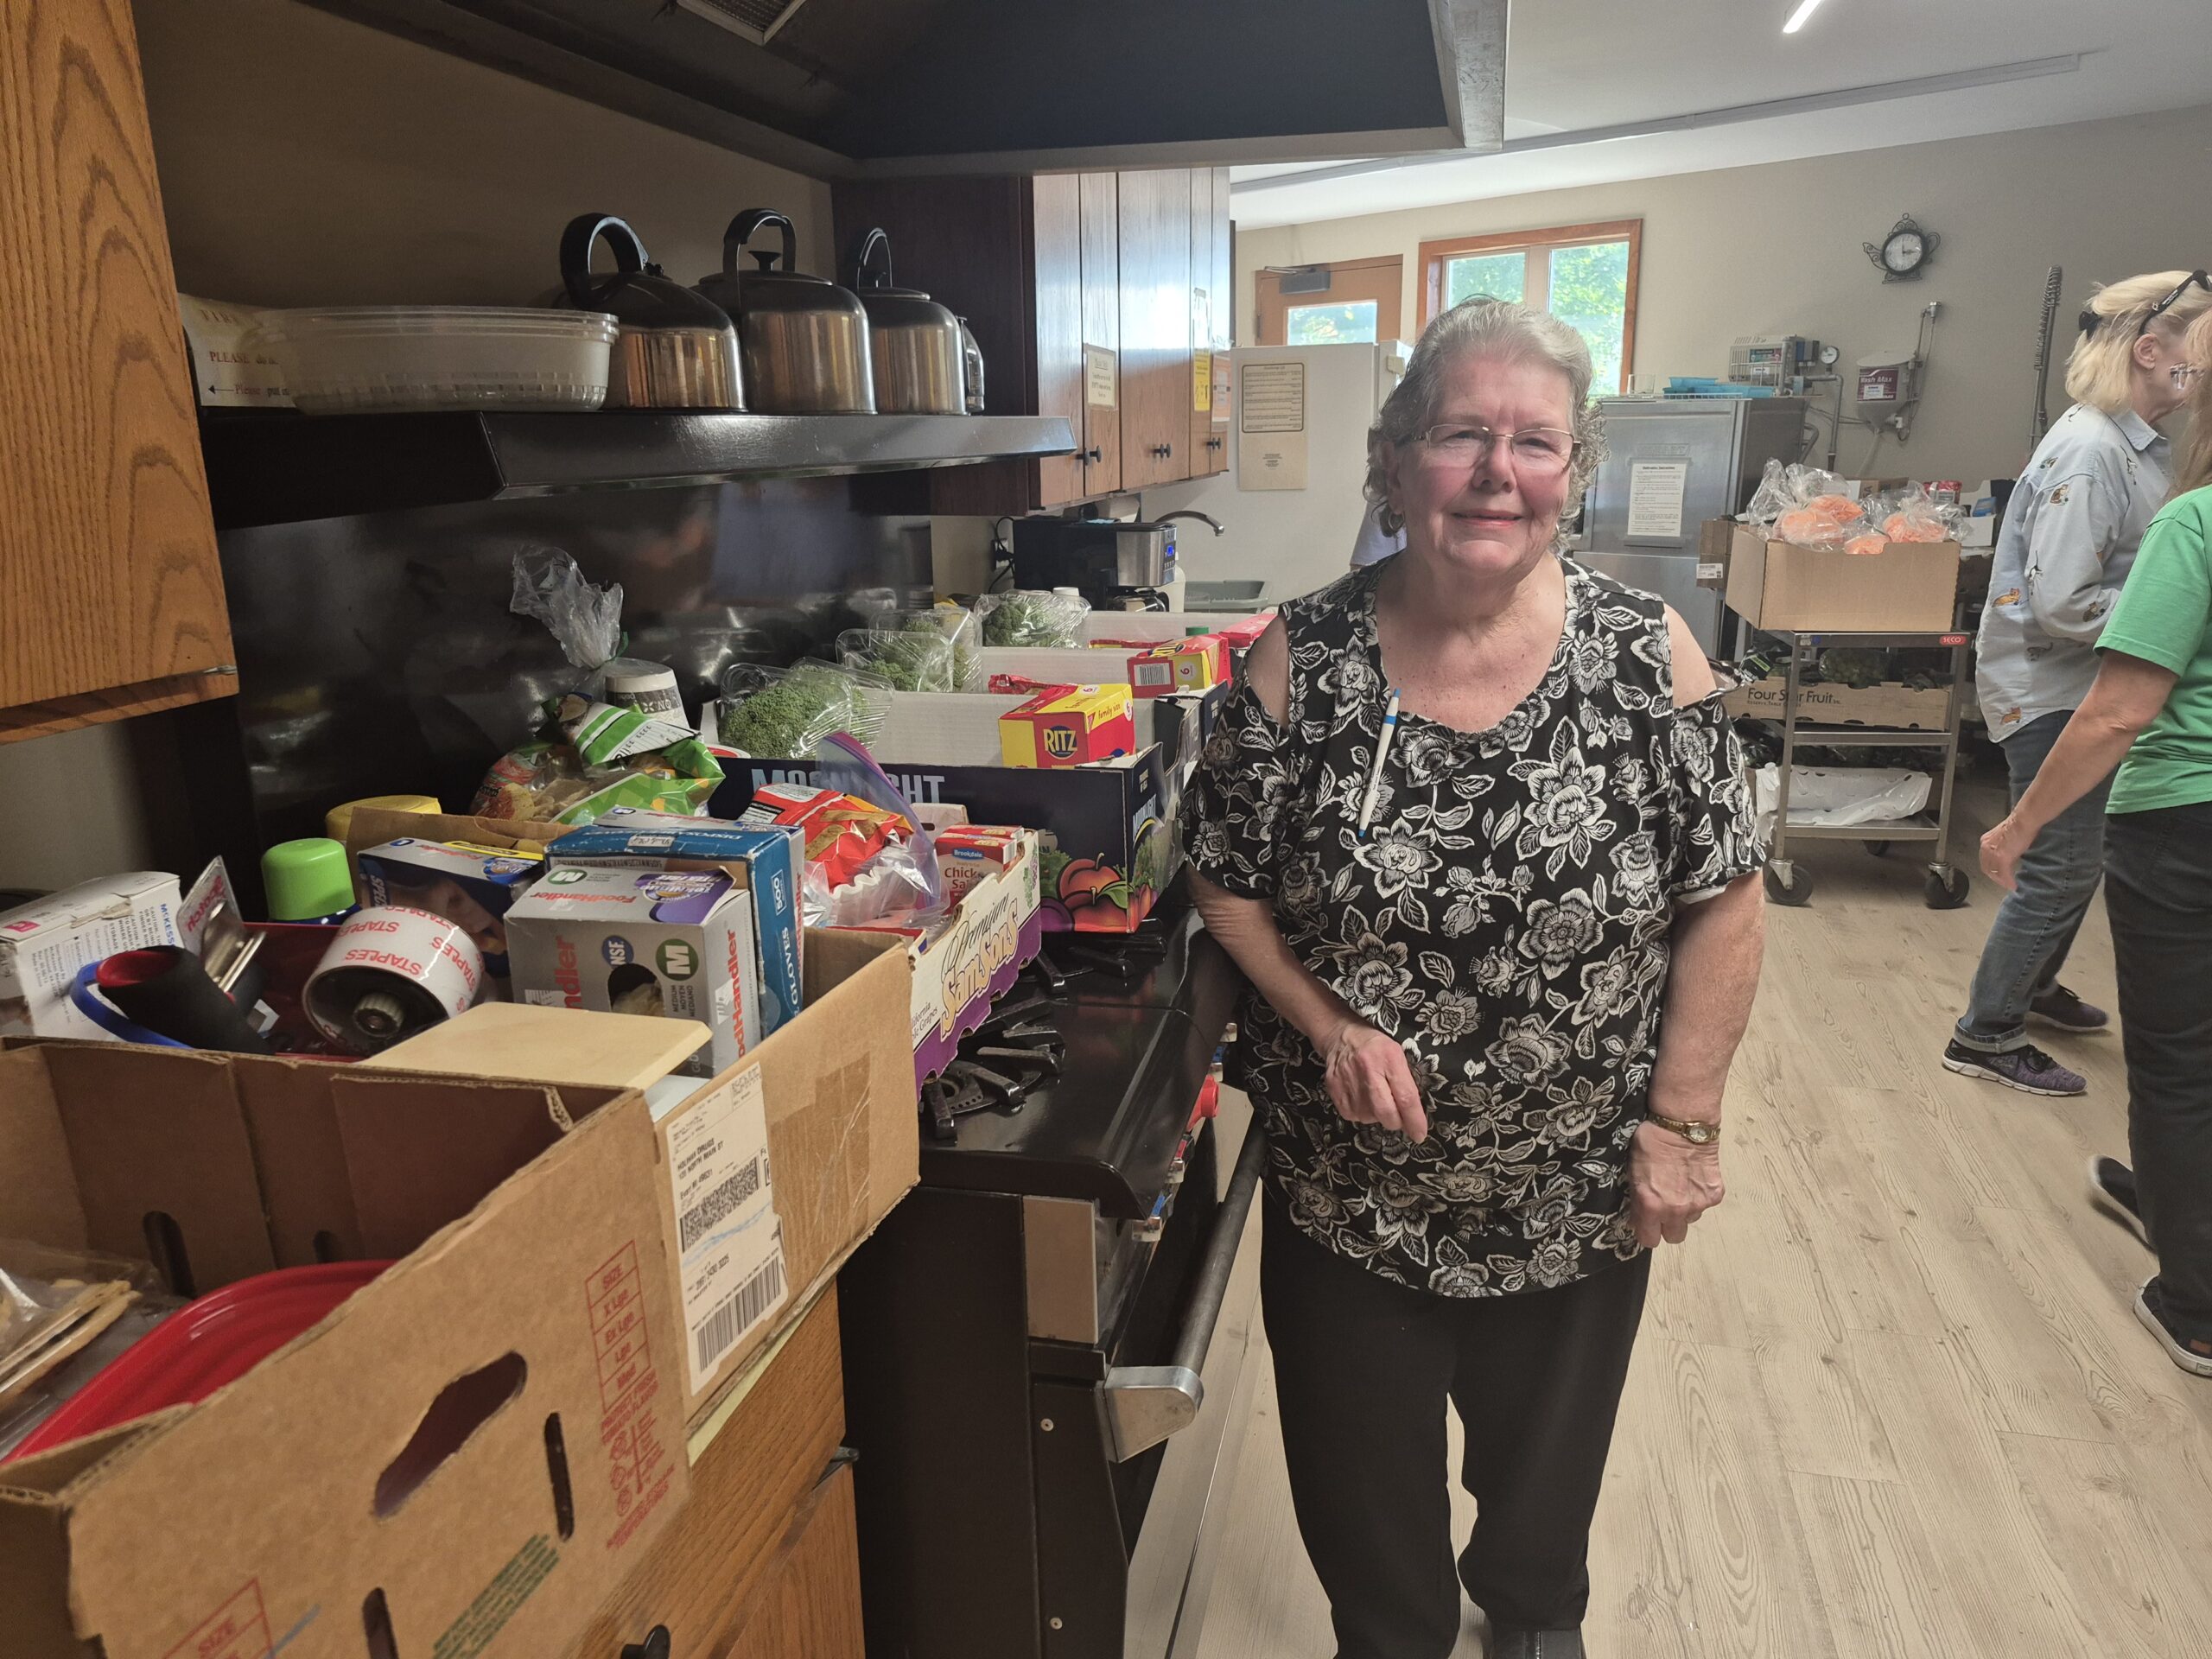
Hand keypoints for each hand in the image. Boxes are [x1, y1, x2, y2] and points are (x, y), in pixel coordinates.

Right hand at [1319, 1019, 1428, 1142]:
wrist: (1341, 1037)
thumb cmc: (1377, 1047)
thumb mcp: (1398, 1055)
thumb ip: (1406, 1083)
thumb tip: (1413, 1116)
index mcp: (1390, 1058)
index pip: (1406, 1097)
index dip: (1414, 1120)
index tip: (1420, 1134)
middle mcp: (1368, 1071)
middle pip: (1387, 1114)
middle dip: (1396, 1122)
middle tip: (1396, 1113)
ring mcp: (1349, 1083)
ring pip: (1370, 1118)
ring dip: (1377, 1114)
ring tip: (1373, 1093)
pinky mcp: (1335, 1092)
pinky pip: (1354, 1117)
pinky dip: (1362, 1112)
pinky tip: (1361, 1095)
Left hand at [1629, 1119, 1723, 1245]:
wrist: (1682, 1125)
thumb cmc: (1651, 1142)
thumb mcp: (1633, 1171)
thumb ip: (1639, 1197)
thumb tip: (1640, 1212)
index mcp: (1651, 1206)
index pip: (1648, 1240)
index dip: (1645, 1231)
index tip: (1645, 1221)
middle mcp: (1675, 1211)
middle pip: (1673, 1237)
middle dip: (1667, 1226)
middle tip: (1664, 1207)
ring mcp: (1698, 1204)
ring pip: (1690, 1220)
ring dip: (1684, 1210)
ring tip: (1680, 1187)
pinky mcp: (1714, 1195)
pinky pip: (1705, 1205)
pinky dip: (1699, 1196)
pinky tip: (1694, 1178)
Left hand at [1980, 813, 2034, 891]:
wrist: (2024, 821)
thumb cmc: (2020, 825)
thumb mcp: (2007, 837)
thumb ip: (2004, 846)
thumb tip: (2009, 853)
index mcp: (1986, 841)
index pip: (1985, 860)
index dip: (1991, 869)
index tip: (1998, 874)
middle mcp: (1986, 847)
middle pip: (1987, 868)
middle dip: (1995, 877)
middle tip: (2004, 882)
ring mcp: (1993, 853)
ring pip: (1994, 873)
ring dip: (2002, 881)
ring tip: (2009, 885)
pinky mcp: (2002, 858)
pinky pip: (2004, 874)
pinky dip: (2008, 881)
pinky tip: (2013, 885)